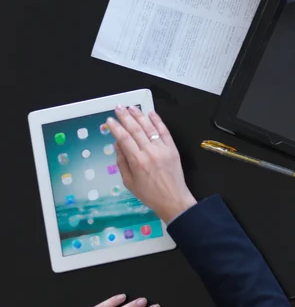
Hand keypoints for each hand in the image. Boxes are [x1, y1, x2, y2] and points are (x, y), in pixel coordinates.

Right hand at [107, 107, 196, 223]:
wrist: (173, 199)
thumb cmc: (148, 193)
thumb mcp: (128, 182)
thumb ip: (122, 162)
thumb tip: (117, 143)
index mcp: (137, 162)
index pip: (124, 139)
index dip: (116, 128)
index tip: (110, 120)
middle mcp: (150, 152)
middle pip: (136, 130)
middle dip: (126, 117)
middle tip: (118, 107)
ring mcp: (163, 149)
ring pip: (150, 128)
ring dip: (140, 116)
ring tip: (131, 107)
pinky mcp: (173, 148)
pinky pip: (164, 131)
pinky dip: (158, 121)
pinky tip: (151, 113)